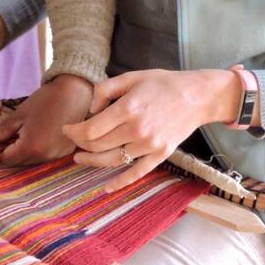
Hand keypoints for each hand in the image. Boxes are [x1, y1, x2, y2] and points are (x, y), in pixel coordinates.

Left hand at [0, 75, 93, 165]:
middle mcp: (45, 156)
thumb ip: (4, 130)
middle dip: (13, 152)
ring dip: (27, 152)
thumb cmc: (45, 100)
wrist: (74, 92)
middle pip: (21, 163)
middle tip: (10, 136)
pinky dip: (41, 149)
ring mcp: (58, 155)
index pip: (8, 160)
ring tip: (27, 134)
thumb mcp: (20, 113)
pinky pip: (47, 156)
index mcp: (31, 147)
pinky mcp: (66, 151)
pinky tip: (42, 134)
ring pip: (34, 160)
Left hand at [62, 69, 241, 191]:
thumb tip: (91, 110)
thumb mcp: (131, 77)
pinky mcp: (160, 154)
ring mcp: (150, 145)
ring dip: (92, 161)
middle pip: (98, 145)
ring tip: (80, 158)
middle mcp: (138, 129)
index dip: (74, 131)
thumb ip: (105, 90)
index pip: (91, 129)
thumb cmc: (162, 83)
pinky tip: (106, 188)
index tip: (67, 128)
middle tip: (73, 140)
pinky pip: (136, 173)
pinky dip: (120, 183)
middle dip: (80, 144)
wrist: (197, 96)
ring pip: (112, 160)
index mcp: (128, 108)